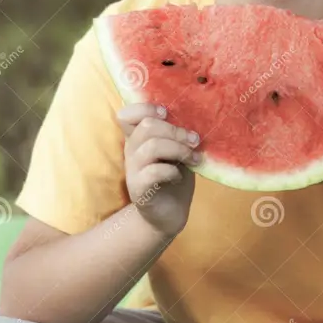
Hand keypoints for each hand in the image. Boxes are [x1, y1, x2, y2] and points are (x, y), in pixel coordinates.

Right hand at [117, 103, 200, 237]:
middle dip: (176, 131)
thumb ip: (176, 134)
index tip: (167, 114)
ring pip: (152, 146)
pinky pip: (153, 172)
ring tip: (195, 158)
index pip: (127, 114)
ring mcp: (133, 170)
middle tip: (195, 140)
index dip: (146, 108)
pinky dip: (172, 171)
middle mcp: (131, 151)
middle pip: (147, 126)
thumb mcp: (176, 150)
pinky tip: (179, 176)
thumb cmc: (174, 177)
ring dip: (179, 150)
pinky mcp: (138, 189)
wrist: (169, 214)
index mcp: (138, 138)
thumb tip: (195, 115)